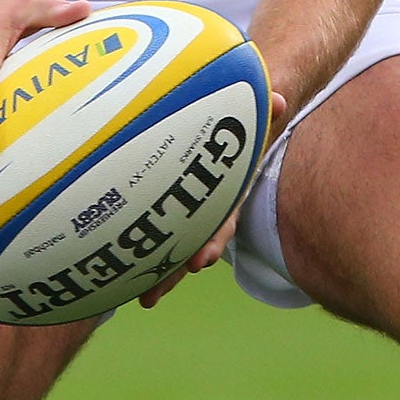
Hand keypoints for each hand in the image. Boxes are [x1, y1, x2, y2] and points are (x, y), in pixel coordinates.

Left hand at [138, 89, 287, 309]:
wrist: (241, 124)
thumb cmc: (239, 118)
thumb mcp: (250, 113)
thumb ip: (262, 109)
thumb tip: (279, 101)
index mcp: (228, 190)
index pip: (221, 219)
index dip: (212, 240)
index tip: (200, 261)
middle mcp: (212, 206)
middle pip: (192, 245)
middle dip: (174, 270)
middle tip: (152, 295)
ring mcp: (193, 208)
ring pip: (175, 244)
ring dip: (159, 272)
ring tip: (142, 298)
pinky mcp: (172, 204)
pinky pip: (158, 229)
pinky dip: (144, 249)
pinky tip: (120, 269)